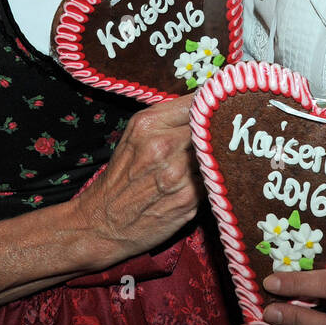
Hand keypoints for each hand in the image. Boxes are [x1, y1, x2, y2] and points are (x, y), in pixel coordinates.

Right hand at [70, 95, 203, 266]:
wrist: (104, 221)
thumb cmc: (122, 175)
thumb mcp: (135, 134)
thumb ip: (169, 116)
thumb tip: (207, 103)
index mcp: (149, 125)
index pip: (198, 103)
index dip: (212, 105)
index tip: (219, 107)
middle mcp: (163, 147)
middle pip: (210, 127)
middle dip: (215, 130)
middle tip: (222, 133)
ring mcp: (177, 174)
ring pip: (216, 153)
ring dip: (215, 155)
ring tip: (207, 158)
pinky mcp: (189, 199)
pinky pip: (213, 179)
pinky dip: (211, 177)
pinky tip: (200, 179)